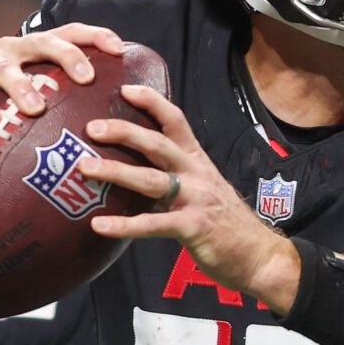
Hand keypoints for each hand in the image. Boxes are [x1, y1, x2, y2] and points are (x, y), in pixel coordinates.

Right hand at [0, 23, 125, 129]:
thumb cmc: (5, 105)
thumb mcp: (36, 96)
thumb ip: (65, 99)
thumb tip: (111, 121)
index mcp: (36, 50)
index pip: (69, 33)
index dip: (95, 36)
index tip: (119, 49)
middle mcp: (14, 49)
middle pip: (44, 42)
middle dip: (68, 56)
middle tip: (87, 78)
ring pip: (7, 68)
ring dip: (22, 87)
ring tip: (37, 108)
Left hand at [78, 84, 301, 308]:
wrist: (259, 255)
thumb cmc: (226, 224)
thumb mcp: (205, 189)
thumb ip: (176, 177)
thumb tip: (137, 171)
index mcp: (198, 161)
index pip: (176, 121)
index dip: (152, 102)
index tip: (126, 88)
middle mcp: (196, 174)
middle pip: (158, 143)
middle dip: (124, 131)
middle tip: (91, 127)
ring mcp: (195, 200)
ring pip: (151, 180)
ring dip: (115, 171)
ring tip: (84, 168)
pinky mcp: (193, 228)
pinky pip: (152, 225)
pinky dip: (123, 224)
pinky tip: (99, 225)